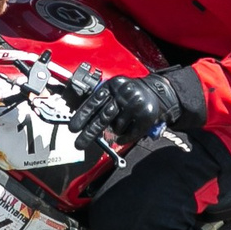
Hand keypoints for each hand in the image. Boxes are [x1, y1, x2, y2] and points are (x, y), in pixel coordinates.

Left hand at [68, 72, 183, 152]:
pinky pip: (129, 134)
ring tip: (120, 123)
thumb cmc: (129, 94)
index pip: (93, 102)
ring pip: (116, 128)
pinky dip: (123, 138)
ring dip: (114, 131)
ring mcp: (136, 104)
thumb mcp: (113, 90)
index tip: (73, 128)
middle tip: (79, 144)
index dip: (82, 116)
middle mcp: (124, 93)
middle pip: (103, 117)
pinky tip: (124, 133)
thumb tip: (82, 121)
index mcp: (112, 85)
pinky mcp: (146, 115)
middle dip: (89, 133)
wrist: (157, 92)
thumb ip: (100, 101)